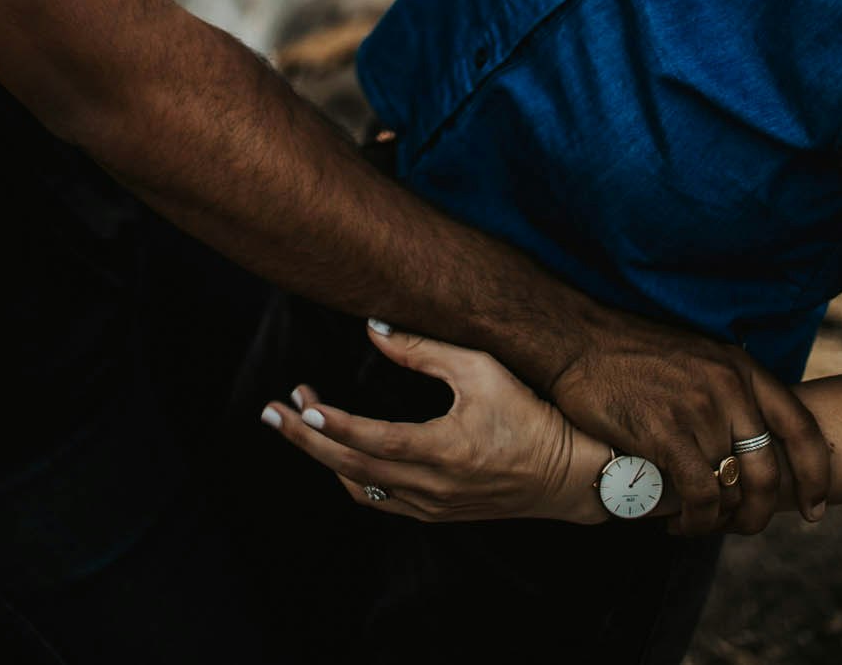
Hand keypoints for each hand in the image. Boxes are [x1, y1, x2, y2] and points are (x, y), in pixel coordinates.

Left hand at [258, 324, 605, 523]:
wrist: (571, 475)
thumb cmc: (531, 413)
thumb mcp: (483, 368)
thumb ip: (424, 349)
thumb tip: (372, 327)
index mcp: (443, 450)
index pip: (371, 440)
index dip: (330, 424)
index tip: (300, 402)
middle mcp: (431, 487)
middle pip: (350, 468)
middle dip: (305, 440)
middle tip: (270, 411)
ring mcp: (433, 506)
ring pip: (360, 487)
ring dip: (323, 456)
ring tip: (301, 420)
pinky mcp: (438, 513)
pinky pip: (380, 500)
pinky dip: (351, 476)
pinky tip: (338, 453)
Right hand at [550, 325, 828, 536]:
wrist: (578, 339)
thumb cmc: (634, 353)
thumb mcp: (699, 358)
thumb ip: (731, 393)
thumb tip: (753, 445)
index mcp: (742, 369)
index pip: (803, 429)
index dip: (816, 477)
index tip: (813, 509)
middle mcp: (729, 388)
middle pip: (769, 474)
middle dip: (761, 515)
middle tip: (743, 528)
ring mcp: (699, 410)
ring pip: (732, 490)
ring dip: (719, 520)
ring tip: (699, 523)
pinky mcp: (667, 432)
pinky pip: (700, 497)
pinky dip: (696, 522)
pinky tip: (678, 524)